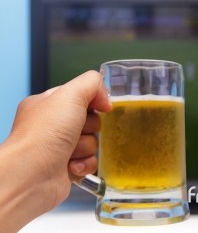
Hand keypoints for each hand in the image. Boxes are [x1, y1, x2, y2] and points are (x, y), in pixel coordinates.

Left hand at [2, 71, 111, 218]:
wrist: (31, 176)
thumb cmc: (43, 134)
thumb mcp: (69, 94)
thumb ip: (92, 83)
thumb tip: (105, 100)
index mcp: (47, 105)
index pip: (80, 96)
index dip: (92, 102)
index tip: (97, 107)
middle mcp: (52, 126)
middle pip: (91, 120)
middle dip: (89, 127)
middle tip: (76, 130)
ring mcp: (59, 148)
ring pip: (93, 142)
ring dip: (86, 147)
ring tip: (69, 152)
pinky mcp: (68, 168)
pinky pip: (91, 161)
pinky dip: (85, 164)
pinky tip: (71, 166)